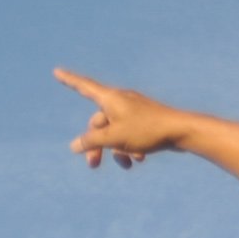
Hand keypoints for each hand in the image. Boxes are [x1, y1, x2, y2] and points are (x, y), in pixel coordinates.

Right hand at [57, 69, 197, 171]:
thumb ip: (91, 141)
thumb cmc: (147, 130)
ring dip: (116, 150)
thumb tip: (75, 145)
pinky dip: (130, 147)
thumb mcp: (114, 138)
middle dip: (96, 145)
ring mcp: (133, 110)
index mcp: (111, 98)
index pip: (84, 87)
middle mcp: (120, 101)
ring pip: (114, 132)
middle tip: (93, 166)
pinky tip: (139, 159)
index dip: (69, 80)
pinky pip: (129, 134)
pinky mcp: (145, 120)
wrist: (182, 131)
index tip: (56, 71)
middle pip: (98, 123)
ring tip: (126, 165)